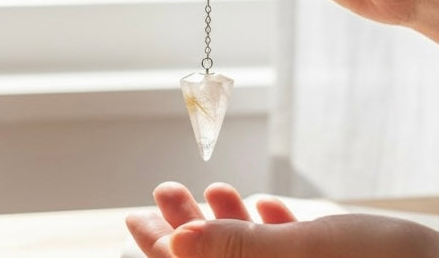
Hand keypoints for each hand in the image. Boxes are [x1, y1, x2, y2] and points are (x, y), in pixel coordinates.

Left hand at [126, 182, 438, 257]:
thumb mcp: (303, 253)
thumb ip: (237, 250)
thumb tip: (173, 245)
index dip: (158, 249)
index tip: (135, 216)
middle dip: (186, 227)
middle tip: (164, 190)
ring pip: (246, 253)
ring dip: (226, 220)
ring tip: (212, 186)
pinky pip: (282, 250)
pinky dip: (267, 226)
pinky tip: (263, 204)